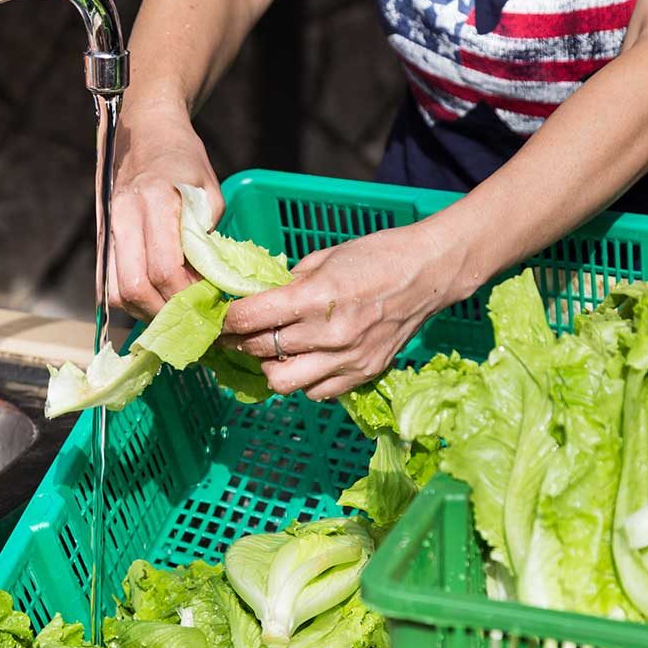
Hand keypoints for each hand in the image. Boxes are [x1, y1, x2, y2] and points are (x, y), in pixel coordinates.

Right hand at [108, 102, 222, 318]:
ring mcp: (108, 229)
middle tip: (192, 314)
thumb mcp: (210, 191)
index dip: (187, 294)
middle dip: (166, 311)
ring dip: (147, 312)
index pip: (164, 268)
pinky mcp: (104, 239)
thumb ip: (208, 236)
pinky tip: (156, 299)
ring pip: (118, 292)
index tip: (208, 299)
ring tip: (174, 311)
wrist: (147, 132)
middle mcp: (123, 217)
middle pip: (135, 288)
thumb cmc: (184, 160)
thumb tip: (210, 283)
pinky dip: (133, 301)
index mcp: (153, 201)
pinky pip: (110, 284)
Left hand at [222, 222, 473, 399]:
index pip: (252, 318)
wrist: (430, 272)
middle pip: (260, 349)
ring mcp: (347, 359)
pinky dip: (302, 379)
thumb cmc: (378, 255)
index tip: (217, 317)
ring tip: (268, 351)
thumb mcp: (326, 257)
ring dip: (268, 366)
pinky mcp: (362, 374)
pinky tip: (304, 360)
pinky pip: (315, 392)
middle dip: (239, 341)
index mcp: (317, 297)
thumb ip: (289, 282)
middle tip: (233, 334)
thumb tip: (256, 297)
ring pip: (282, 382)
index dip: (227, 319)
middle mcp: (330, 334)